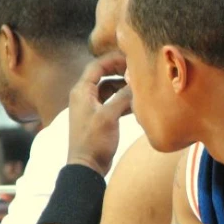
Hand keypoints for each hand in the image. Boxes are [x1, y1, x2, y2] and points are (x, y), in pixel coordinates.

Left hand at [67, 53, 132, 175]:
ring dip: (124, 88)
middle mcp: (84, 96)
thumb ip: (123, 97)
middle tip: (139, 72)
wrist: (86, 166)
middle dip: (121, 73)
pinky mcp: (99, 118)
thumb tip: (137, 83)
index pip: (97, 66)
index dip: (113, 59)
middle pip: (104, 76)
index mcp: (82, 91)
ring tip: (141, 88)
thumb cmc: (94, 141)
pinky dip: (124, 101)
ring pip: (110, 90)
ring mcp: (91, 108)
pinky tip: (137, 105)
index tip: (131, 57)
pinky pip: (112, 103)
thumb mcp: (109, 116)